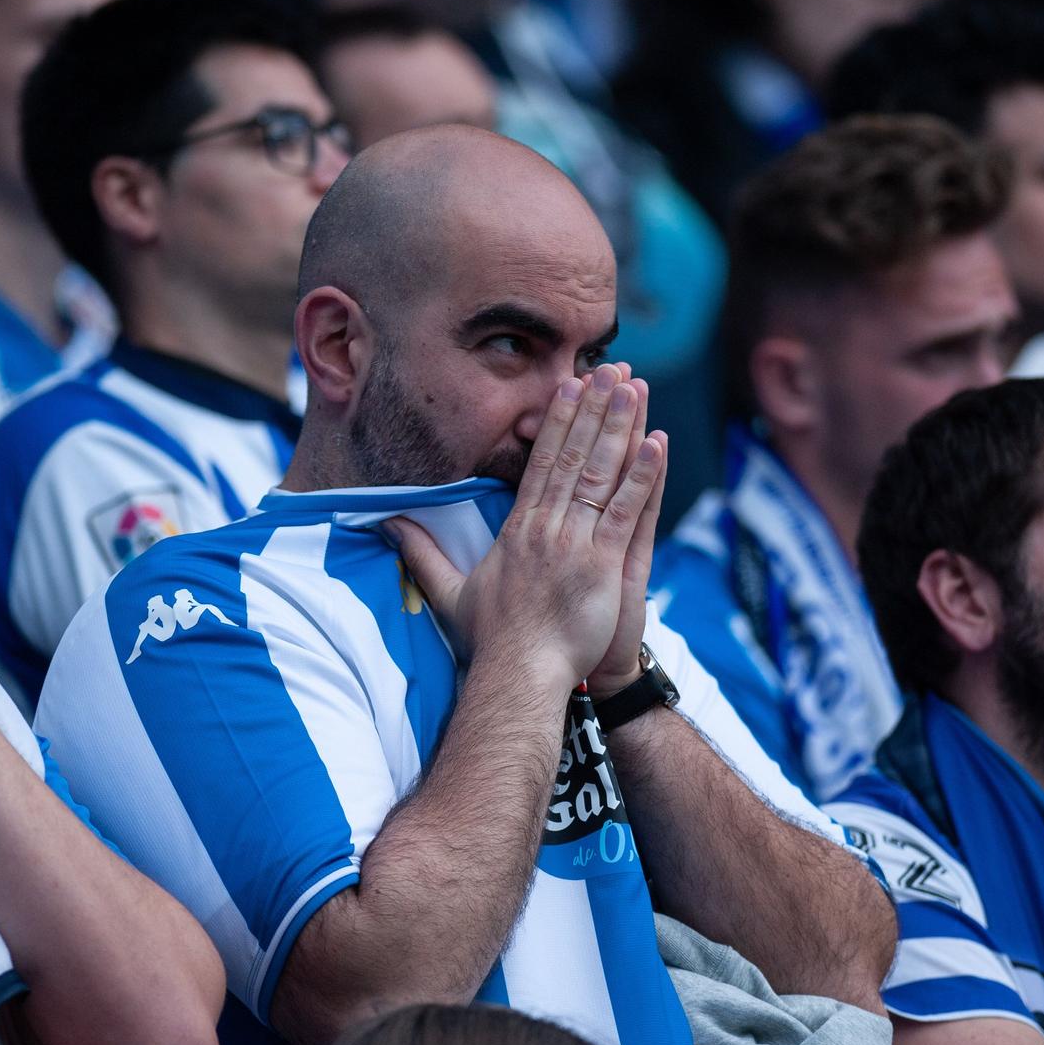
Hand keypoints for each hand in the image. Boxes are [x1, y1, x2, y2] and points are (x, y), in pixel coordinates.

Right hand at [392, 363, 666, 691]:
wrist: (519, 675)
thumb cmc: (491, 642)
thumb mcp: (448, 592)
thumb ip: (421, 553)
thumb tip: (387, 524)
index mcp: (518, 530)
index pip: (541, 462)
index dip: (557, 421)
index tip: (569, 386)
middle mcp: (547, 528)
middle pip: (573, 456)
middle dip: (593, 409)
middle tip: (610, 369)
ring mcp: (576, 543)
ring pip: (602, 473)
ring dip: (620, 427)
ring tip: (634, 388)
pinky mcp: (604, 564)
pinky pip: (627, 510)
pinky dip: (643, 475)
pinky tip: (657, 442)